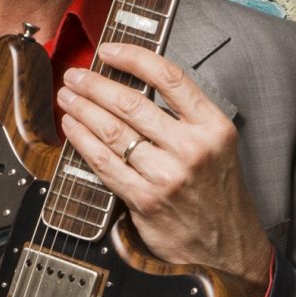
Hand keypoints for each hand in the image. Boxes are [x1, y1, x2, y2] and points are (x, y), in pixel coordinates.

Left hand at [57, 41, 273, 291]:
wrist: (227, 246)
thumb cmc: (216, 194)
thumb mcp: (216, 146)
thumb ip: (184, 117)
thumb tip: (134, 85)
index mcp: (213, 127)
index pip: (169, 77)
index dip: (133, 57)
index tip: (109, 50)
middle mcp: (193, 148)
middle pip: (132, 102)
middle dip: (95, 84)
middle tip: (75, 75)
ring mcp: (168, 176)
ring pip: (113, 131)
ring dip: (83, 109)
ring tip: (68, 98)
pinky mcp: (146, 200)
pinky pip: (105, 164)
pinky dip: (83, 142)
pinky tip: (73, 129)